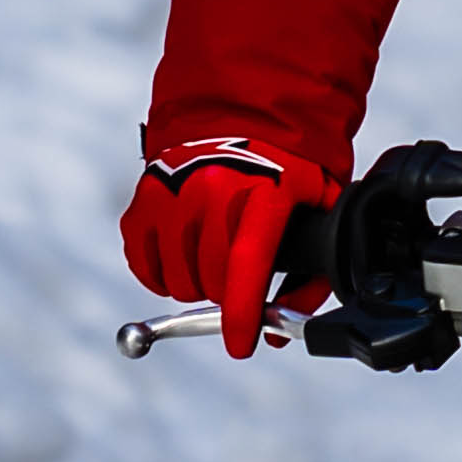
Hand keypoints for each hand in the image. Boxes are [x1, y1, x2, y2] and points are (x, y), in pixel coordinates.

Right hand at [123, 130, 331, 350]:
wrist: (241, 116)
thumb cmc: (286, 170)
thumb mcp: (319, 209)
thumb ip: (310, 274)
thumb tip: (280, 332)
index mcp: (264, 191)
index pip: (246, 263)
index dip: (242, 312)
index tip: (240, 345)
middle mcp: (213, 188)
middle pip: (211, 279)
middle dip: (227, 296)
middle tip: (237, 281)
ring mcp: (174, 191)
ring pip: (177, 279)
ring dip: (196, 285)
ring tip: (213, 262)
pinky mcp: (144, 198)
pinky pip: (143, 263)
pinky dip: (160, 275)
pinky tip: (182, 258)